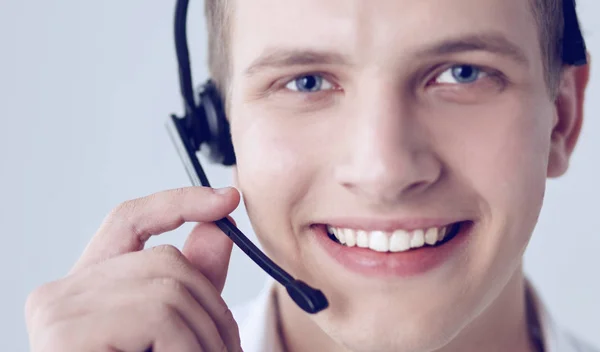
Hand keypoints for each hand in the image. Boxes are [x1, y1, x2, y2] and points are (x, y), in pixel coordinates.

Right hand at [25, 187, 242, 351]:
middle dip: (213, 306)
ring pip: (168, 287)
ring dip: (206, 336)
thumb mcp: (176, 332)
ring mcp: (59, 310)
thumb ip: (194, 285)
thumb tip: (219, 230)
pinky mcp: (64, 334)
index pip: (130, 220)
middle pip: (164, 259)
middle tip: (228, 350)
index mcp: (93, 285)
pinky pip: (156, 316)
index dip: (178, 202)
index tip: (226, 199)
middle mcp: (66, 291)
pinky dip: (187, 348)